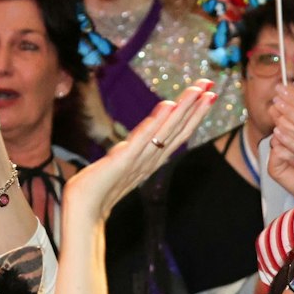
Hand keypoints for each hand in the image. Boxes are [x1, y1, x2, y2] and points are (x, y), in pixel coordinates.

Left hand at [64, 82, 215, 220]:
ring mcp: (138, 160)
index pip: (178, 134)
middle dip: (195, 106)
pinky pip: (142, 140)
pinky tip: (167, 106)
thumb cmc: (97, 188)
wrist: (82, 209)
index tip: (208, 95)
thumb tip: (133, 143)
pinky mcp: (123, 160)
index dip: (194, 115)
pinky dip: (155, 123)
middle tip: (210, 84)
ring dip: (183, 109)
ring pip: (166, 131)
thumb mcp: (120, 166)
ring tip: (197, 90)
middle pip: (178, 130)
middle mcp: (150, 159)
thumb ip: (130, 154)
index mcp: (151, 160)